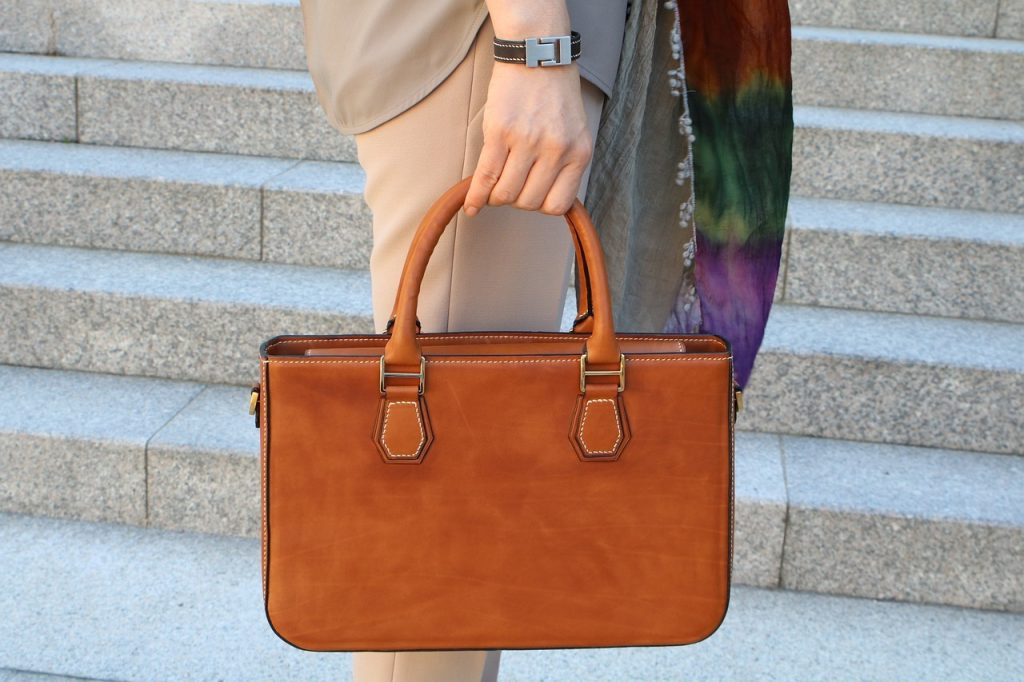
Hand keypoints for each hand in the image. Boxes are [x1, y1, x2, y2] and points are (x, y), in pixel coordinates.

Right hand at [463, 33, 592, 216]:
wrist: (537, 54)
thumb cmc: (555, 94)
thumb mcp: (574, 132)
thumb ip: (564, 164)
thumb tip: (541, 199)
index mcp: (578, 153)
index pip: (557, 205)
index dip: (539, 206)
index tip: (529, 197)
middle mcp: (556, 150)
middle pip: (528, 202)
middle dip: (515, 200)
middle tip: (509, 185)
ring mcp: (528, 142)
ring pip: (506, 193)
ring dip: (496, 196)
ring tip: (493, 185)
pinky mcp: (500, 132)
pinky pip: (486, 177)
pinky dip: (476, 196)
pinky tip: (471, 205)